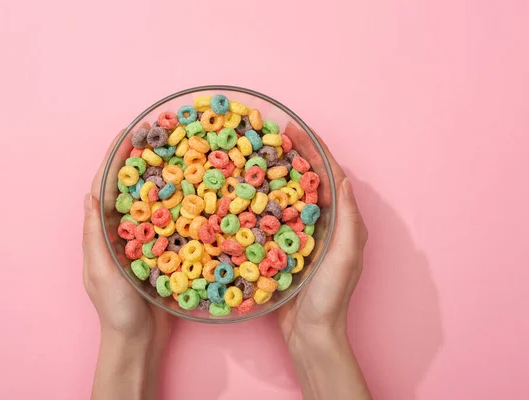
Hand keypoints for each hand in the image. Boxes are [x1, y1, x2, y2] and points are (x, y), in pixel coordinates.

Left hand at [83, 129, 171, 399]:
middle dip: (144, 161)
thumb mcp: (100, 272)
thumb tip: (90, 196)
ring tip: (182, 155)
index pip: (106, 187)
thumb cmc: (115, 309)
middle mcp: (124, 230)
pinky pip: (176, 223)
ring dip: (167, 179)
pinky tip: (198, 193)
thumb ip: (95, 236)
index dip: (116, 159)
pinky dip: (184, 206)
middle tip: (161, 135)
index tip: (128, 132)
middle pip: (134, 188)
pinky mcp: (167, 251)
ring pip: (157, 202)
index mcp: (103, 232)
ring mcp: (147, 240)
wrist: (139, 341)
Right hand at [277, 123, 370, 398]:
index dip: (315, 149)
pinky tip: (247, 192)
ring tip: (259, 153)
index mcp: (343, 222)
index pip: (330, 175)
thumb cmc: (331, 297)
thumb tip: (344, 179)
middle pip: (309, 179)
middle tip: (274, 134)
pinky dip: (264, 200)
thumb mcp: (345, 256)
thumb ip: (348, 219)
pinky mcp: (285, 246)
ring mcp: (303, 234)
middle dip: (295, 154)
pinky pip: (274, 216)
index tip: (295, 129)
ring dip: (278, 173)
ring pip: (291, 194)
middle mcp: (325, 223)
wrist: (310, 334)